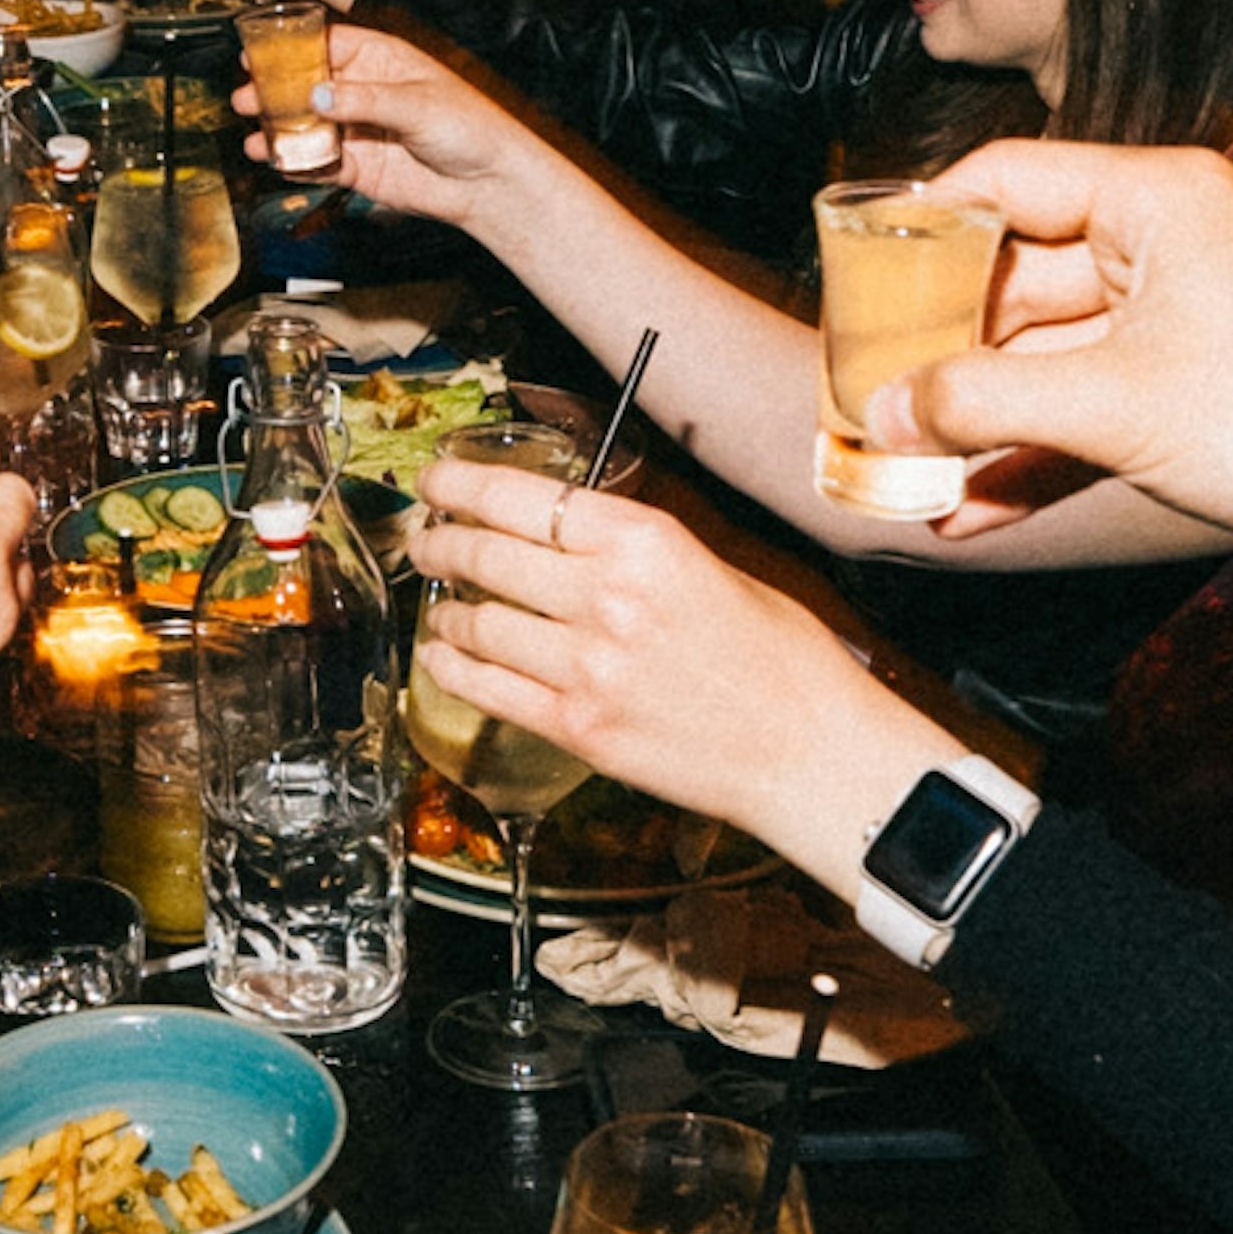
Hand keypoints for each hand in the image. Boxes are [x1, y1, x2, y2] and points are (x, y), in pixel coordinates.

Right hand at [278, 25, 545, 224]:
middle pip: (307, 86)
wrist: (488, 183)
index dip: (290, 49)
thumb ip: (364, 100)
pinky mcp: (357, 166)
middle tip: (247, 97)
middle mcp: (364, 92)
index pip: (325, 45)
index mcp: (381, 60)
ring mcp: (358, 130)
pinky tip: (279, 162)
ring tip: (256, 136)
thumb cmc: (470, 129)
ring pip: (308, 126)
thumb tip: (318, 95)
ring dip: (280, 130)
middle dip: (274, 92)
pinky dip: (296, 164)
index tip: (257, 53)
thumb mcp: (417, 104)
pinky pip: (318, 163)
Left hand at [404, 453, 958, 879]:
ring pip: (478, 623)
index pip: (523, 498)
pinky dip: (453, 669)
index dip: (461, 486)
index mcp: (645, 542)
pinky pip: (490, 690)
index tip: (436, 482)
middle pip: (487, 555)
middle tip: (423, 539)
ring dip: (446, 609)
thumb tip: (567, 538)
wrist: (809, 751)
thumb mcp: (714, 568)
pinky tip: (441, 657)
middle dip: (440, 543)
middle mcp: (607, 597)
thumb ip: (634, 552)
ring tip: (439, 602)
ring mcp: (587, 667)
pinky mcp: (579, 727)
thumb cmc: (781, 660)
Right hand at [905, 142, 1232, 546]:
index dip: (924, 222)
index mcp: (1156, 200)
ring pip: (1045, 359)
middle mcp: (1166, 247)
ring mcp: (1179, 326)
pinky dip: (1029, 458)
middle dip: (938, 344)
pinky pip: (1085, 416)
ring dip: (976, 418)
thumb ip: (985, 401)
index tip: (857, 270)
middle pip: (1015, 277)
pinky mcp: (1190, 399)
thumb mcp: (1114, 403)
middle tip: (865, 388)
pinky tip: (967, 508)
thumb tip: (889, 408)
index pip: (1008, 178)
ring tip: (899, 465)